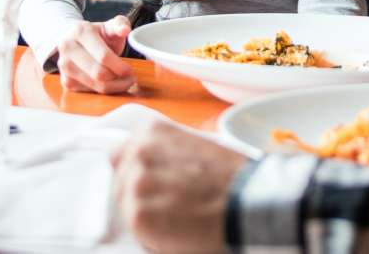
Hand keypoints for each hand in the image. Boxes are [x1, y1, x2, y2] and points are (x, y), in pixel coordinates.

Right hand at [55, 18, 135, 93]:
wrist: (75, 41)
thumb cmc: (97, 35)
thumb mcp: (109, 26)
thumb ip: (120, 24)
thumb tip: (125, 30)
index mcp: (80, 31)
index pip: (103, 56)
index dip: (120, 66)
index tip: (130, 70)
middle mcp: (68, 48)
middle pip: (99, 73)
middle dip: (119, 79)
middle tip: (130, 78)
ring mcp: (64, 66)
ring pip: (95, 85)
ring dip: (113, 86)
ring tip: (122, 81)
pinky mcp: (65, 81)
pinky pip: (89, 92)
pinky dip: (102, 90)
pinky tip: (109, 82)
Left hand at [112, 120, 247, 252]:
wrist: (248, 201)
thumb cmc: (232, 177)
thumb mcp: (194, 145)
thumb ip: (163, 152)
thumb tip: (147, 169)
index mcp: (151, 131)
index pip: (120, 155)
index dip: (134, 174)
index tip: (149, 186)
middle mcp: (139, 152)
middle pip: (120, 183)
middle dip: (141, 196)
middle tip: (171, 205)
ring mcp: (136, 183)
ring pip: (127, 209)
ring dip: (147, 215)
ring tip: (177, 217)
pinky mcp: (138, 214)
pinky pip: (137, 232)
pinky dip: (153, 238)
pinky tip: (178, 230)